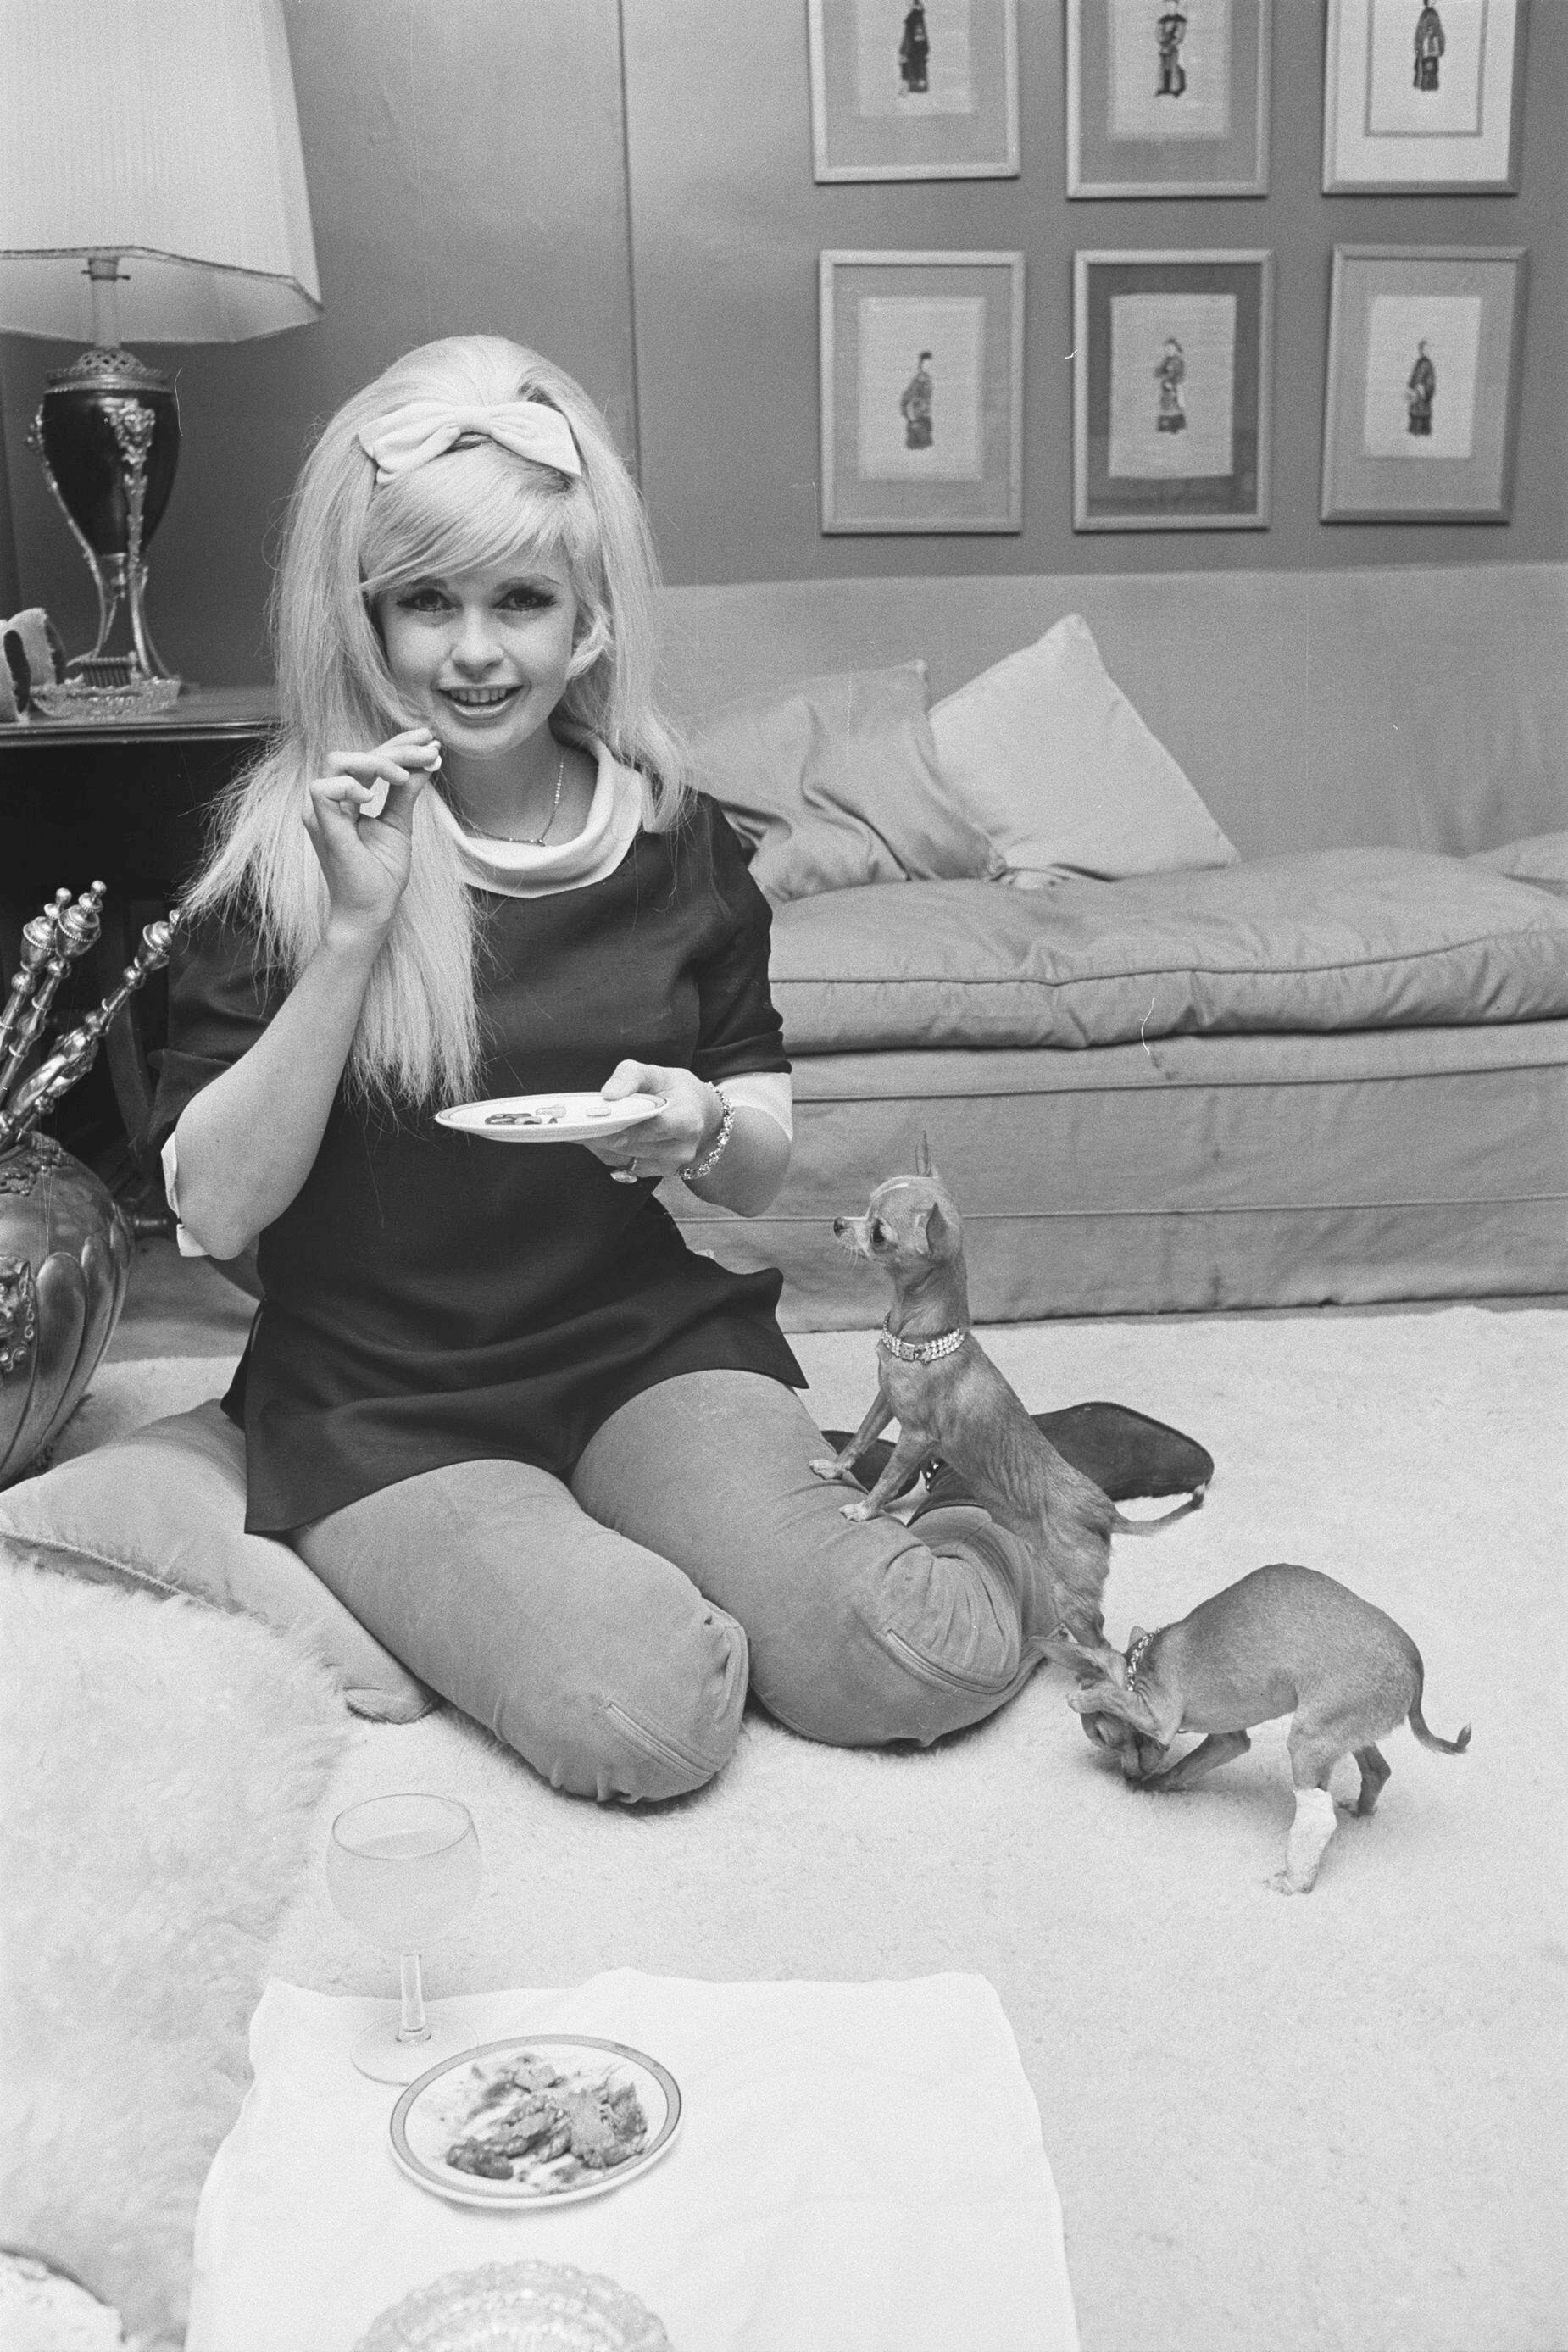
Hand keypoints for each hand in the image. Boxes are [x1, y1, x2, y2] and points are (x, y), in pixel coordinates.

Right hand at [303, 728, 441, 940]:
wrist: (372, 910)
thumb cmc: (381, 874)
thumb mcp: (400, 824)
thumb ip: (407, 792)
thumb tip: (426, 762)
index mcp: (345, 799)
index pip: (367, 758)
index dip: (397, 744)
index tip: (429, 741)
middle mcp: (329, 801)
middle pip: (355, 754)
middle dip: (396, 749)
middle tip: (429, 753)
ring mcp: (321, 813)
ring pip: (339, 761)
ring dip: (377, 762)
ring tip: (405, 776)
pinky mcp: (322, 827)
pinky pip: (323, 789)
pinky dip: (350, 785)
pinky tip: (374, 798)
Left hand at [585, 1060, 723, 1184]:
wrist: (701, 1114)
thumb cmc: (677, 1091)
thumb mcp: (658, 1072)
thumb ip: (631, 1076)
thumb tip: (608, 1095)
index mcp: (687, 1120)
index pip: (649, 1126)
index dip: (619, 1122)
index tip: (591, 1117)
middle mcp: (682, 1148)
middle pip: (631, 1143)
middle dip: (600, 1132)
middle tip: (573, 1123)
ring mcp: (670, 1164)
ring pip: (623, 1156)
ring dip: (599, 1143)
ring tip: (581, 1127)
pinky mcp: (657, 1173)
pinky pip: (623, 1165)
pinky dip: (606, 1151)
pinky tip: (597, 1137)